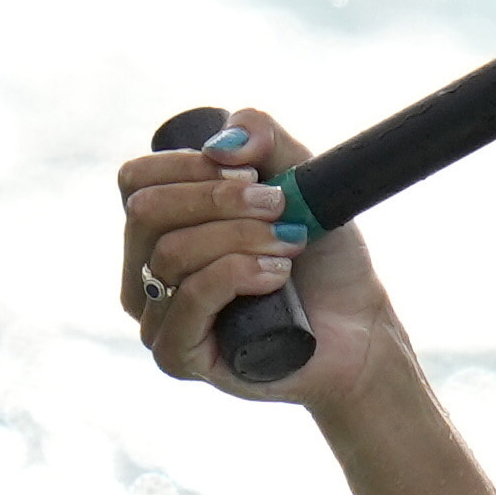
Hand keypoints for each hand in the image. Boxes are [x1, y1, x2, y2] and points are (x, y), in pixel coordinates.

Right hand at [116, 107, 399, 405]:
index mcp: (160, 230)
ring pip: (171, 254)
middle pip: (147, 212)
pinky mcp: (179, 356)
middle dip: (221, 199)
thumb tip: (219, 145)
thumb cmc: (322, 258)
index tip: (252, 172)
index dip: (190, 166)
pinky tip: (277, 275)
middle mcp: (145, 274)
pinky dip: (238, 274)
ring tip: (290, 245)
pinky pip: (189, 298)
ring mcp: (157, 319)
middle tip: (280, 205)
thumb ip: (263, 138)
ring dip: (241, 237)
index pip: (136, 181)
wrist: (359, 326)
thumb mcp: (300, 179)